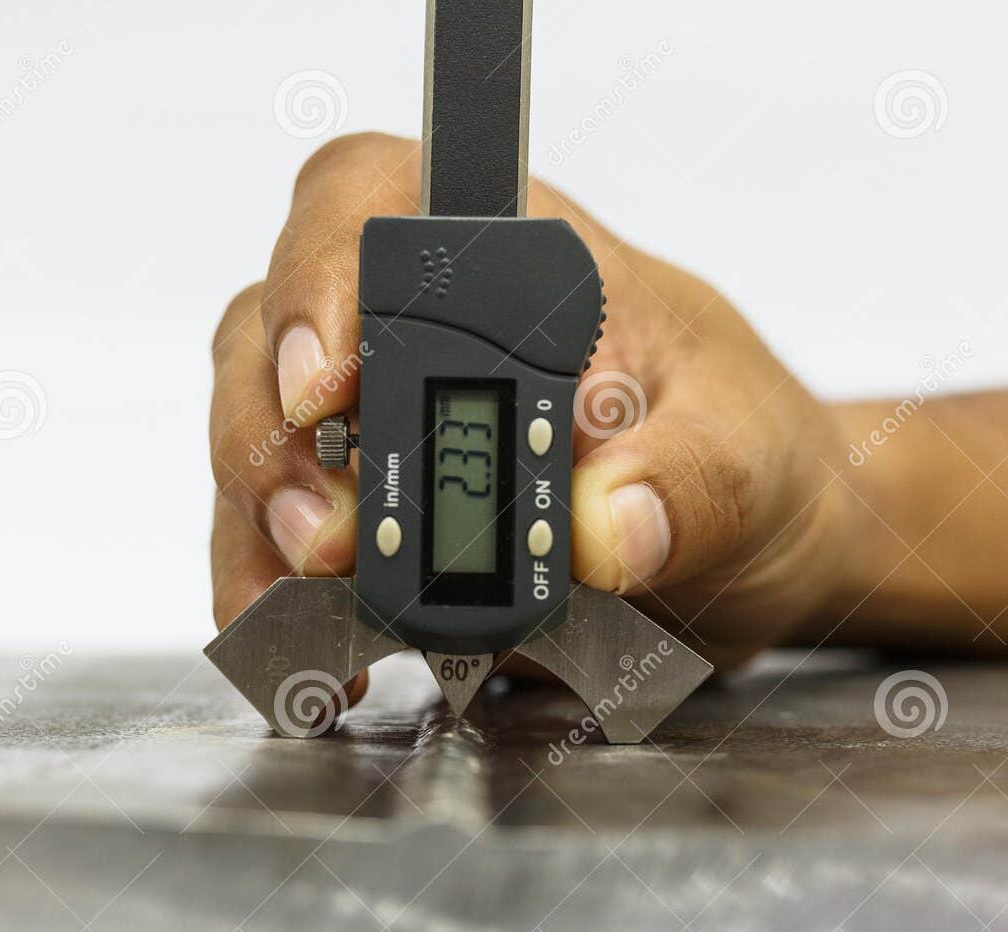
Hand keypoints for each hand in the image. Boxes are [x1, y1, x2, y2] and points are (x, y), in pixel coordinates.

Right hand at [209, 133, 854, 682]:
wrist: (748, 547)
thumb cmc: (745, 452)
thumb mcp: (749, 455)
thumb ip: (692, 481)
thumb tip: (609, 527)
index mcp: (506, 258)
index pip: (367, 204)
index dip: (318, 274)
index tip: (326, 379)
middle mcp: (416, 324)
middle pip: (271, 334)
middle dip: (270, 437)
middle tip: (324, 535)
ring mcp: (378, 423)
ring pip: (257, 440)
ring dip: (258, 528)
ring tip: (301, 608)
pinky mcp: (370, 516)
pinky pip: (280, 544)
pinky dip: (277, 601)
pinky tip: (313, 652)